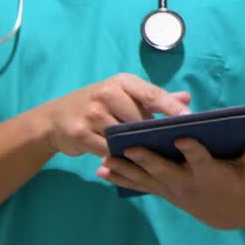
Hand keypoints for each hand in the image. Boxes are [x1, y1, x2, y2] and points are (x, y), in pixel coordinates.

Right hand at [35, 73, 191, 158]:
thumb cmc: (97, 106)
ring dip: (136, 146)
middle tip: (170, 145)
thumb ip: (155, 99)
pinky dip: (118, 157)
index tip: (190, 118)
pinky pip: (108, 150)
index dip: (171, 107)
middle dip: (153, 133)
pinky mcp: (80, 133)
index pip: (151, 94)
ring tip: (149, 154)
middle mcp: (106, 93)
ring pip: (124, 136)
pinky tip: (127, 161)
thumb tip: (187, 98)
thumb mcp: (123, 95)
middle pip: (139, 118)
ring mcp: (92, 113)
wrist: (54, 120)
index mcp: (121, 82)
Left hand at [98, 137, 244, 229]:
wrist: (228, 212)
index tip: (182, 136)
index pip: (201, 159)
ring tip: (105, 160)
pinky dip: (120, 179)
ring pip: (146, 178)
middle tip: (132, 146)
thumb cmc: (243, 181)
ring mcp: (172, 189)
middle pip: (166, 170)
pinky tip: (101, 170)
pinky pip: (139, 185)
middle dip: (148, 159)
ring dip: (126, 170)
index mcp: (211, 173)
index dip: (193, 149)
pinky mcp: (163, 191)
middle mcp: (188, 182)